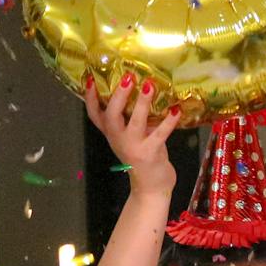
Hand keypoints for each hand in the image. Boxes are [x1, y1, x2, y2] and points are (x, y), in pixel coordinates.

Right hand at [83, 74, 178, 197]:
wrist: (151, 188)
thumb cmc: (144, 156)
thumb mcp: (133, 135)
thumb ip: (133, 118)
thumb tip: (144, 88)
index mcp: (112, 133)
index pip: (94, 114)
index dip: (90, 97)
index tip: (90, 79)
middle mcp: (118, 139)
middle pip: (111, 115)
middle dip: (118, 95)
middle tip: (128, 77)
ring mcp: (133, 147)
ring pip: (135, 122)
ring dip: (142, 103)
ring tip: (149, 85)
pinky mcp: (150, 153)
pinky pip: (160, 134)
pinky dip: (168, 121)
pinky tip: (175, 109)